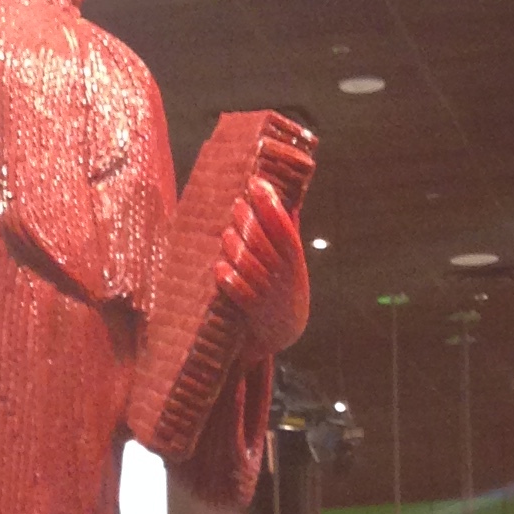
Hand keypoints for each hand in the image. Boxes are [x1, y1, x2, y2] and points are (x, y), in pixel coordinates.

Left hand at [213, 173, 307, 358]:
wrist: (284, 331)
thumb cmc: (283, 286)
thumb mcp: (291, 261)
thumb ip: (287, 232)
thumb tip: (286, 197)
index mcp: (294, 258)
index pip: (283, 226)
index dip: (269, 204)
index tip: (255, 182)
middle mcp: (283, 275)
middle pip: (264, 243)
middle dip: (249, 221)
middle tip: (236, 204)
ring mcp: (268, 293)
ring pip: (249, 265)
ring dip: (235, 247)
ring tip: (226, 234)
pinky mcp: (253, 311)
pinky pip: (239, 292)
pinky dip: (229, 279)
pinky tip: (219, 266)